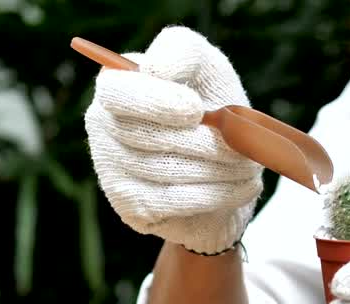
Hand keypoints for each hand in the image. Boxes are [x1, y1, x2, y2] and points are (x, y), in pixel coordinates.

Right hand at [84, 27, 262, 254]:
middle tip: (236, 145)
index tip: (195, 109)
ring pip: (159, 168)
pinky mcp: (129, 205)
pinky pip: (169, 200)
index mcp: (118, 83)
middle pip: (139, 134)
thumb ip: (185, 53)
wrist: (226, 174)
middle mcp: (102, 122)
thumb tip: (155, 70)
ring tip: (247, 166)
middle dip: (198, 142)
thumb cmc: (215, 112)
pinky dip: (214, 193)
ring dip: (214, 168)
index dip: (154, 100)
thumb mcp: (209, 72)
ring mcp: (110, 167)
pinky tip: (242, 186)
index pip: (116, 90)